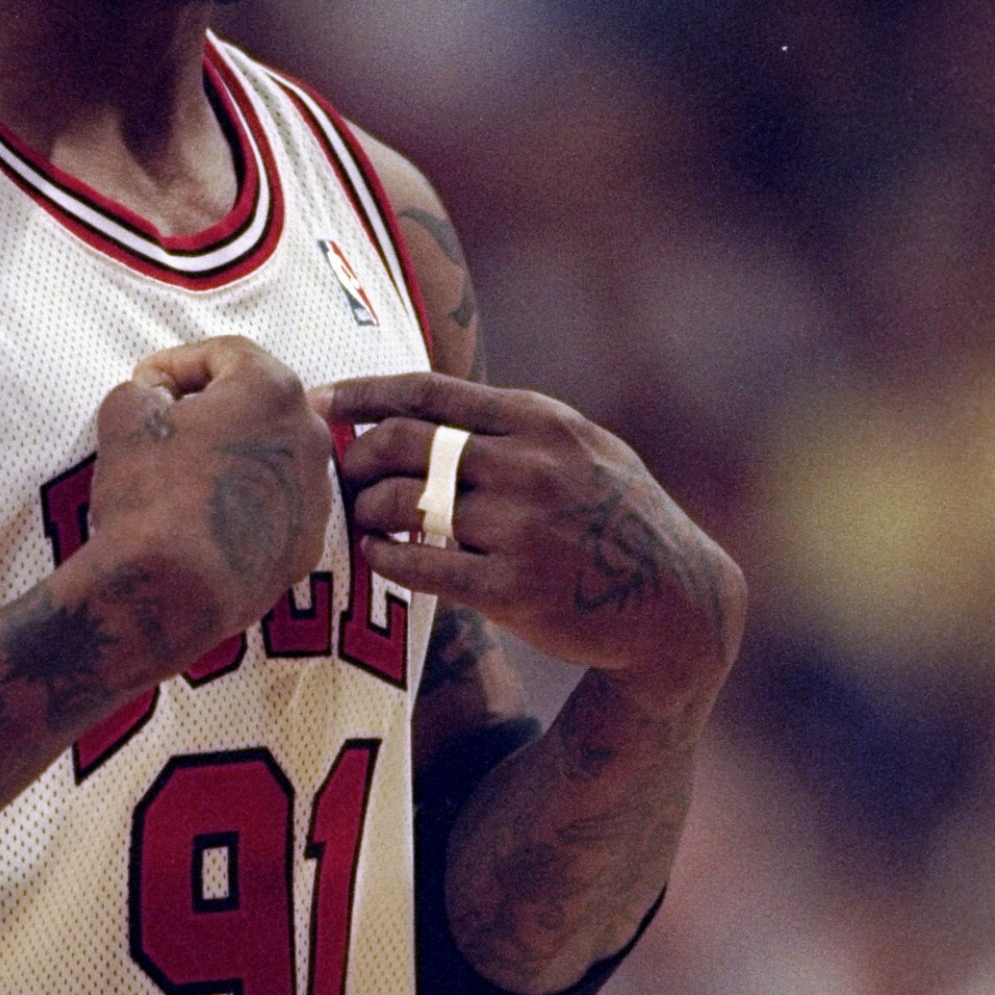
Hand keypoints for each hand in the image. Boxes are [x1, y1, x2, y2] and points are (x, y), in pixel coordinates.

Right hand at [87, 338, 335, 670]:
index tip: (146, 382)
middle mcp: (310, 436)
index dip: (176, 362)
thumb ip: (148, 388)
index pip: (225, 354)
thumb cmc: (150, 496)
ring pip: (270, 455)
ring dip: (232, 454)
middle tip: (166, 421)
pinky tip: (205, 517)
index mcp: (272, 390)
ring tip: (183, 473)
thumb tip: (157, 398)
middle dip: (212, 405)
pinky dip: (244, 501)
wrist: (172, 592)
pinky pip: (274, 505)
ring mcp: (315, 493)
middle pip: (258, 402)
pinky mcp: (307, 543)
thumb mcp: (126, 413)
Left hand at [319, 372, 744, 708]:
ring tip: (363, 520)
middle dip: (355, 457)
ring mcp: (520, 527)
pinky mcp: (512, 588)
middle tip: (339, 475)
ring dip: (367, 510)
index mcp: (540, 420)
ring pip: (403, 504)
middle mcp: (528, 465)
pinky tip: (377, 557)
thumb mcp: (586, 447)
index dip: (362, 395)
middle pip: (403, 443)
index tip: (320, 402)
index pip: (427, 391)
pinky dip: (385, 558)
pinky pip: (420, 565)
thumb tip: (428, 405)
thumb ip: (516, 425)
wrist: (673, 602)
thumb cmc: (620, 518)